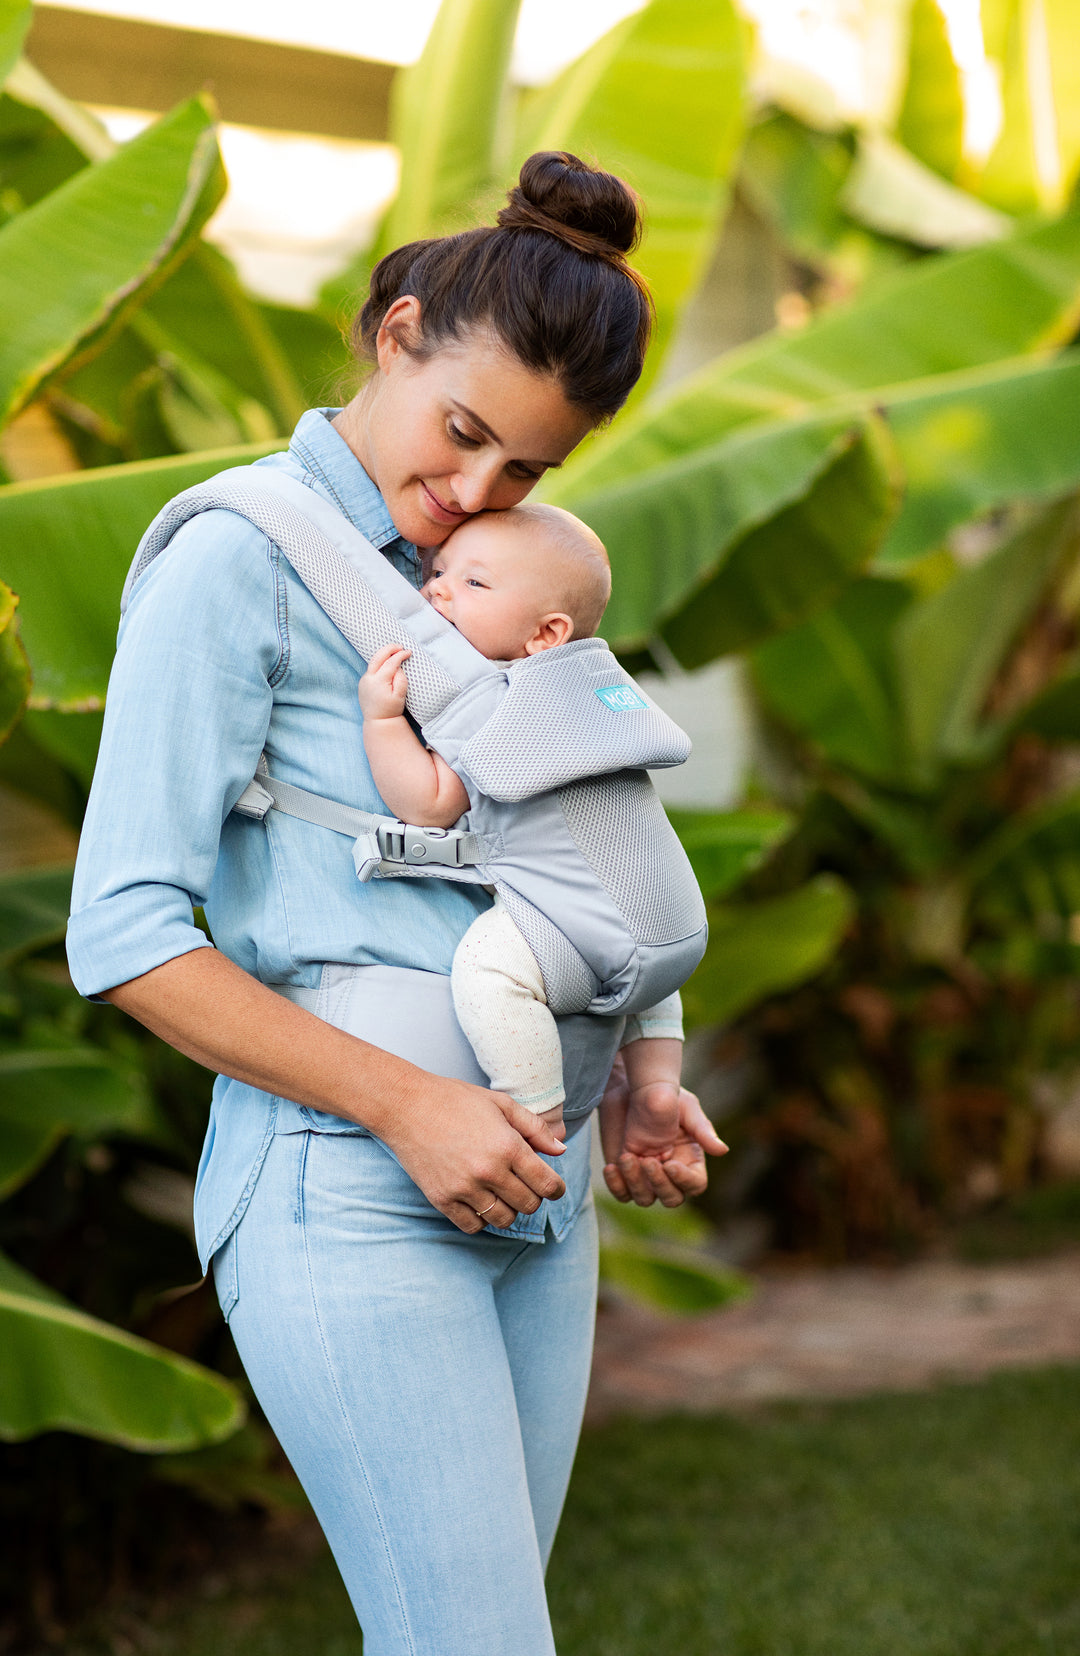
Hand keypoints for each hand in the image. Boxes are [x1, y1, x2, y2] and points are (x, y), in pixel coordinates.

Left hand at [358, 642, 410, 720]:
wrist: (378, 721)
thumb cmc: (391, 709)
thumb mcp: (400, 696)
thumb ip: (401, 679)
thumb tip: (398, 666)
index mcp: (379, 681)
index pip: (391, 662)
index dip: (400, 655)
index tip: (409, 652)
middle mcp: (369, 678)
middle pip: (378, 656)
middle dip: (389, 648)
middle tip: (400, 646)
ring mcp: (364, 680)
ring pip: (373, 661)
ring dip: (383, 654)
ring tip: (394, 651)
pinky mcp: (362, 682)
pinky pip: (371, 668)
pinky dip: (379, 662)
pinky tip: (386, 662)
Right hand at [378, 1078, 567, 1233]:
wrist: (407, 1106)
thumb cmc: (455, 1100)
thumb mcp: (501, 1104)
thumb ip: (535, 1128)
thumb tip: (561, 1150)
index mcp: (508, 1146)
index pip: (547, 1185)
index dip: (557, 1189)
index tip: (554, 1188)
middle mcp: (488, 1171)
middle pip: (529, 1205)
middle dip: (533, 1197)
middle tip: (524, 1185)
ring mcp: (464, 1188)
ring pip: (503, 1219)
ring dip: (509, 1209)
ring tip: (502, 1192)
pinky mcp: (442, 1199)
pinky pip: (473, 1226)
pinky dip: (482, 1219)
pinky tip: (480, 1201)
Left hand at [599, 1054, 726, 1207]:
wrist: (630, 1087)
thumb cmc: (664, 1095)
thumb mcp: (687, 1108)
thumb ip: (702, 1130)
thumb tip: (723, 1151)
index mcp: (690, 1160)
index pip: (695, 1185)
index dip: (684, 1180)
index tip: (670, 1164)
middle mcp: (670, 1173)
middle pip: (672, 1198)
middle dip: (660, 1184)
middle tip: (648, 1161)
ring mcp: (646, 1176)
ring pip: (645, 1199)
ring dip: (636, 1183)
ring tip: (626, 1158)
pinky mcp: (624, 1174)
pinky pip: (622, 1194)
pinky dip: (616, 1185)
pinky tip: (612, 1167)